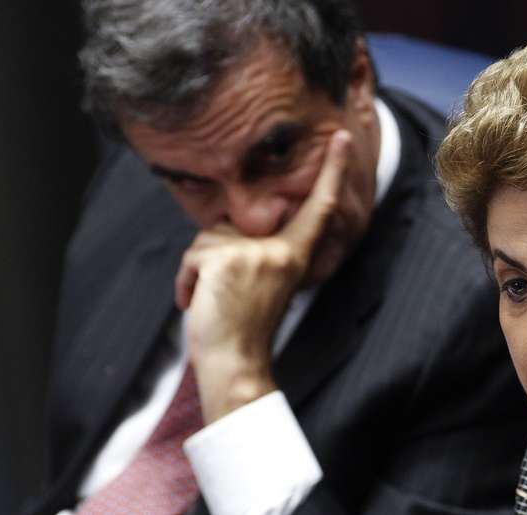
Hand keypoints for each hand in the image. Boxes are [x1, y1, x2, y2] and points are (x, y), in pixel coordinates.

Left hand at [175, 130, 350, 423]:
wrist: (234, 362)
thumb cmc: (243, 326)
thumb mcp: (262, 281)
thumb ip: (255, 250)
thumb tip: (224, 230)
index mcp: (294, 254)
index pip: (318, 208)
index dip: (332, 172)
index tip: (340, 139)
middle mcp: (280, 251)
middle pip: (232, 227)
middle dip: (213, 255)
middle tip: (226, 295)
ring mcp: (254, 254)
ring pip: (208, 239)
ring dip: (198, 272)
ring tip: (213, 301)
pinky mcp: (225, 260)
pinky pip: (192, 257)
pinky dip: (186, 282)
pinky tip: (197, 303)